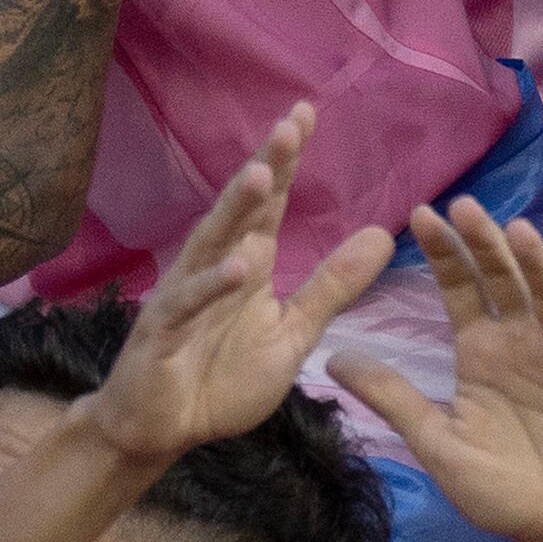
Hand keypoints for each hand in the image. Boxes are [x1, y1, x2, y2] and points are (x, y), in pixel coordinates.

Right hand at [75, 104, 394, 469]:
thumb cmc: (220, 379)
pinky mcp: (164, 330)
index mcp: (248, 265)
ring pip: (212, 244)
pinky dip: (213, 285)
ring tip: (260, 175)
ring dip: (234, 211)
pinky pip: (190, 302)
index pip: (270, 205)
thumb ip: (332, 287)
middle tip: (290, 124)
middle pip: (242, 210)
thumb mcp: (293, 333)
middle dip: (264, 168)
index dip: (286, 162)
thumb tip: (381, 234)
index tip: (307, 113)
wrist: (161, 428)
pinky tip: (238, 267)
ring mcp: (186, 296)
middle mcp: (215, 268)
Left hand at [334, 198, 542, 541]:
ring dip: (535, 264)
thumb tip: (331, 358)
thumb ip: (393, 399)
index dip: (442, 253)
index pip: (459, 288)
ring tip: (515, 230)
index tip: (417, 215)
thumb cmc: (498, 488)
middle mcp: (521, 343)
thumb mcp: (437, 442)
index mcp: (479, 351)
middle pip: (503, 280)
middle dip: (484, 243)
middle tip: (463, 205)